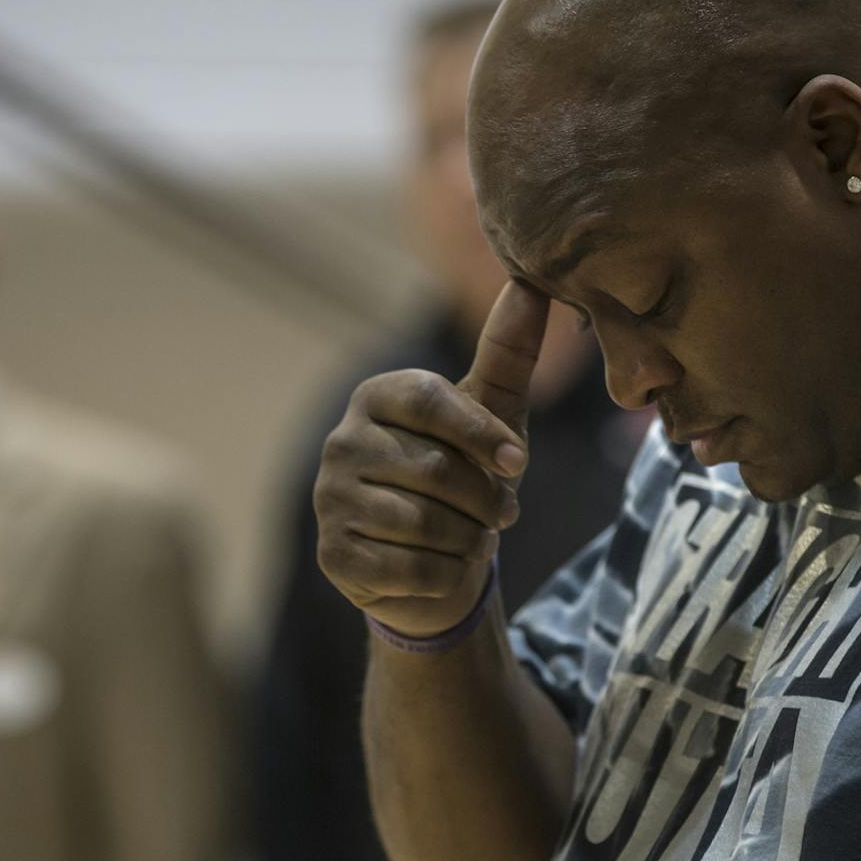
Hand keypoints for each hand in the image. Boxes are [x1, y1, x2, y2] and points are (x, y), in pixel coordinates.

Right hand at [314, 282, 547, 637]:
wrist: (431, 562)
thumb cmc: (463, 477)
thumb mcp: (493, 416)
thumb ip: (508, 354)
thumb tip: (531, 285)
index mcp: (376, 397)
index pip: (429, 400)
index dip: (481, 432)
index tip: (518, 460)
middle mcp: (340, 442)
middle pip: (434, 470)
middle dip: (486, 500)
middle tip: (503, 514)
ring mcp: (329, 500)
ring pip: (424, 525)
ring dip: (469, 540)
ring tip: (474, 537)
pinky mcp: (332, 556)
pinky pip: (409, 570)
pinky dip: (445, 575)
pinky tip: (445, 567)